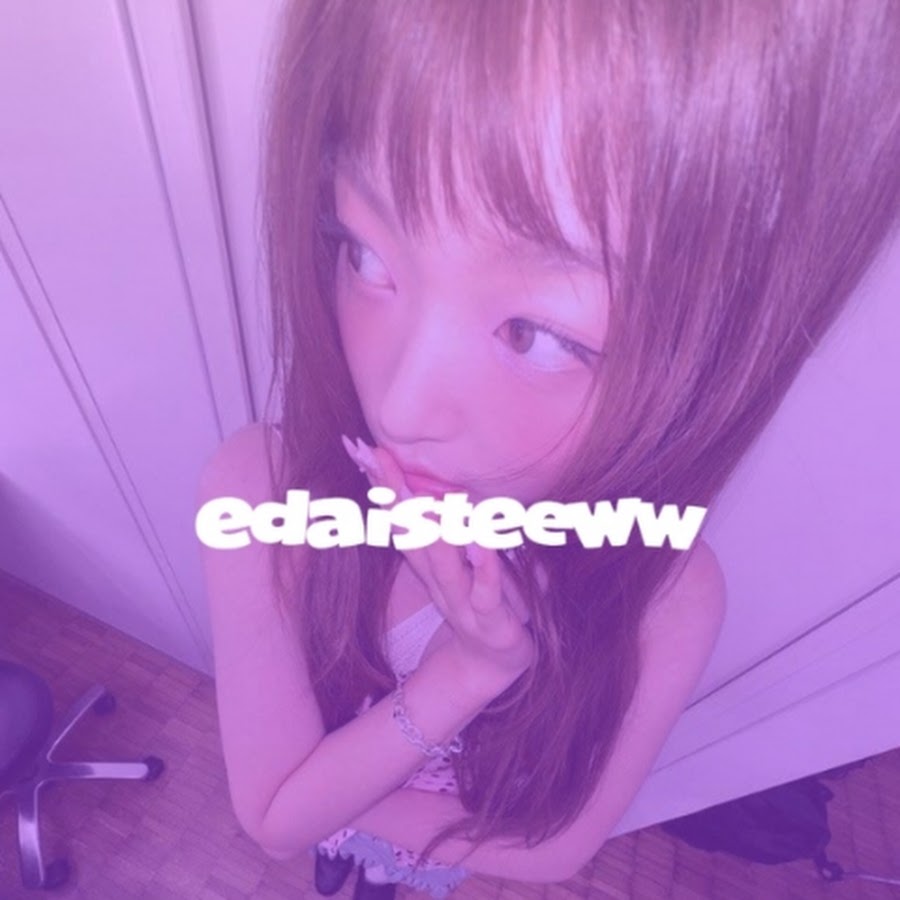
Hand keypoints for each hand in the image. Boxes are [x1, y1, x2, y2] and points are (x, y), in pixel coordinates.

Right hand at [341, 435, 534, 691]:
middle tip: (373, 454)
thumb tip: (440, 480)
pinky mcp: (491, 622)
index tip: (361, 447)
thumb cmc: (479, 602)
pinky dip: (485, 570)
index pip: (400, 516)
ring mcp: (461, 602)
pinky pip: (486, 593)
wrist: (492, 664)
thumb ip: (447, 525)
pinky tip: (483, 545)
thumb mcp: (459, 562)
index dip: (381, 483)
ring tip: (419, 494)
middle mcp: (438, 579)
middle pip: (411, 532)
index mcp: (429, 562)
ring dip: (430, 527)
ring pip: (441, 562)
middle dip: (393, 492)